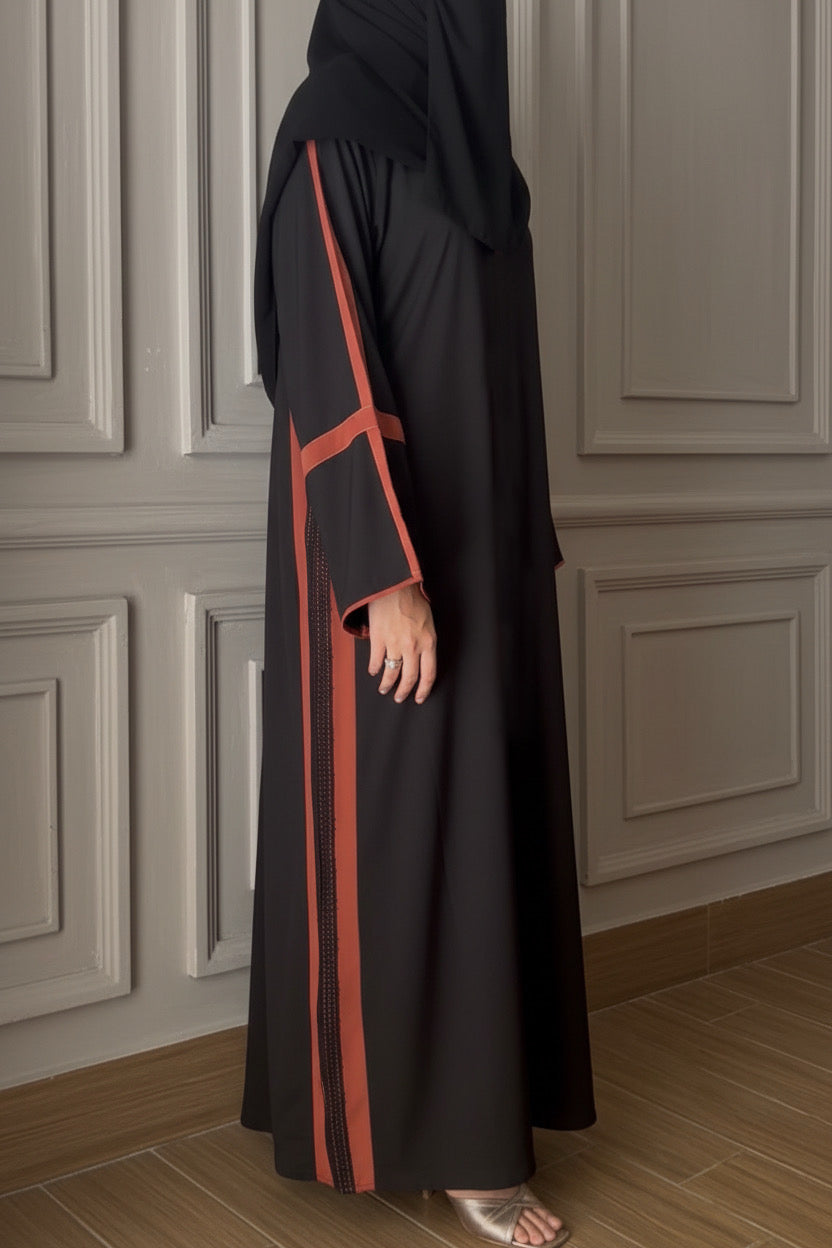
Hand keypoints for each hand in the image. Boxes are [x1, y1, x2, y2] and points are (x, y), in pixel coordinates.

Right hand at [368, 583, 436, 703]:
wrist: (395, 585)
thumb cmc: (413, 599)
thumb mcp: (429, 621)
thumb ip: (426, 640)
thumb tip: (422, 656)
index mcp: (428, 642)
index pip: (429, 674)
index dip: (423, 690)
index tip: (419, 698)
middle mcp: (413, 647)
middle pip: (409, 678)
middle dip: (404, 692)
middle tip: (399, 698)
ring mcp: (395, 644)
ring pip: (391, 673)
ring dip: (387, 684)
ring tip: (384, 689)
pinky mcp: (379, 639)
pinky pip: (376, 660)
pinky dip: (374, 668)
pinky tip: (373, 671)